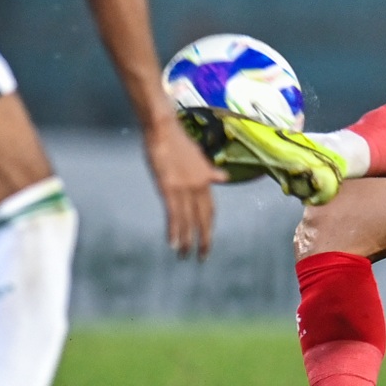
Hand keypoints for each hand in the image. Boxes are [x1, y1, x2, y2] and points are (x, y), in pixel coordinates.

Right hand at [144, 118, 222, 259]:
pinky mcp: (168, 187)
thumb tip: (222, 176)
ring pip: (188, 220)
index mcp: (205, 178)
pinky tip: (173, 243)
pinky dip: (174, 231)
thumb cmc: (177, 139)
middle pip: (202, 218)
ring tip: (184, 255)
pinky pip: (174, 214)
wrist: (163, 128)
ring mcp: (184, 187)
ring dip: (187, 240)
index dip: (209, 225)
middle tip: (202, 257)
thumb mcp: (198, 155)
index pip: (210, 209)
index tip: (207, 239)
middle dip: (203, 239)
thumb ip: (209, 170)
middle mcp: (198, 185)